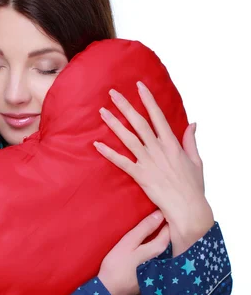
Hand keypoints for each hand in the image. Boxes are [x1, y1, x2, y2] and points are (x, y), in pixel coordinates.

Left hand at [94, 82, 214, 254]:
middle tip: (112, 93)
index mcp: (172, 144)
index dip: (148, 100)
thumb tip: (193, 123)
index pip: (158, 116)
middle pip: (139, 123)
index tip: (139, 86)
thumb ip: (191, 141)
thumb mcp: (196, 161)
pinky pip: (121, 162)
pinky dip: (109, 153)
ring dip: (114, 124)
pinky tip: (97, 144)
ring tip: (102, 112)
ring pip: (128, 138)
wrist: (188, 208)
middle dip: (125, 106)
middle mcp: (159, 150)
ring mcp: (149, 163)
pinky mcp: (141, 176)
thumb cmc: (193, 187)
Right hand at [97, 210, 169, 294]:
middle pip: (170, 245)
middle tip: (166, 223)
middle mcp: (163, 263)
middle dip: (169, 235)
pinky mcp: (153, 282)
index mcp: (158, 251)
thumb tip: (160, 214)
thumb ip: (144, 228)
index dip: (168, 222)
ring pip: (166, 256)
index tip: (167, 214)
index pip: (169, 233)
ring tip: (160, 237)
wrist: (109, 293)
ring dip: (166, 247)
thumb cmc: (117, 266)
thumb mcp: (128, 243)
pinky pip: (161, 266)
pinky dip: (160, 259)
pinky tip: (152, 257)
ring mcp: (159, 273)